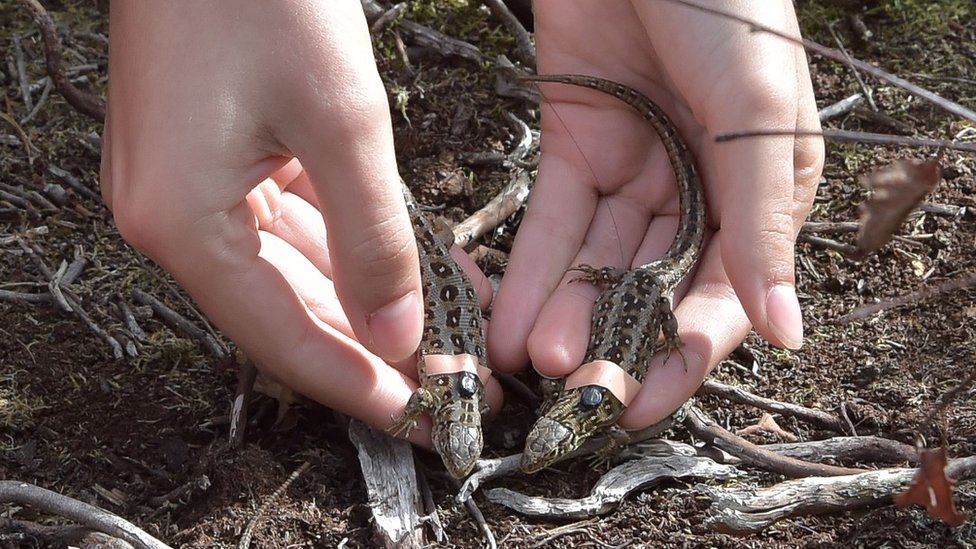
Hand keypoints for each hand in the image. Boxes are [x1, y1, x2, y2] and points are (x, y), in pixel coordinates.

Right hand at [101, 1, 499, 441]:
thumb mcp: (340, 123)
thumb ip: (372, 239)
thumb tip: (398, 336)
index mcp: (182, 223)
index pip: (282, 340)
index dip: (355, 385)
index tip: (418, 417)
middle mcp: (175, 218)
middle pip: (287, 314)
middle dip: (371, 350)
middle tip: (444, 383)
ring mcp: (193, 187)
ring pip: (296, 273)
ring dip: (370, 301)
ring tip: (446, 332)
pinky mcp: (219, 157)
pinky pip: (294, 224)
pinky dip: (353, 247)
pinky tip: (412, 267)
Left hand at [489, 0, 823, 428]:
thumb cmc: (724, 4)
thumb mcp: (755, 115)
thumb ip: (762, 224)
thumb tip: (786, 332)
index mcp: (763, 189)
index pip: (726, 290)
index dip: (686, 350)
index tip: (643, 401)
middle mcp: (701, 187)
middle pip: (655, 285)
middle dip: (617, 342)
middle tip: (578, 395)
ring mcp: (635, 169)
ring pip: (599, 262)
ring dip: (568, 313)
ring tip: (536, 362)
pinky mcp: (576, 146)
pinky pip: (555, 221)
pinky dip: (534, 270)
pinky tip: (510, 321)